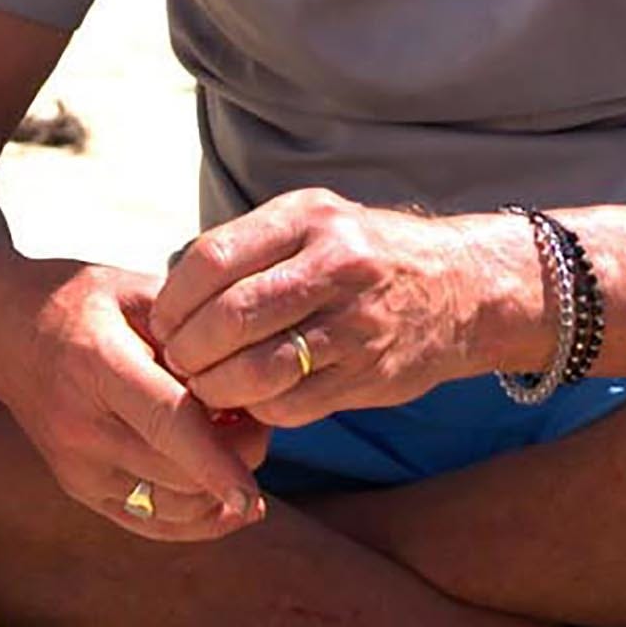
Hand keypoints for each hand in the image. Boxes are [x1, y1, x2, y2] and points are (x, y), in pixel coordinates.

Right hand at [0, 262, 271, 540]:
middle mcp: (81, 426)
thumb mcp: (136, 290)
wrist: (3, 331)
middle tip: (260, 421)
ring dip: (218, 491)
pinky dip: (195, 520)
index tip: (254, 489)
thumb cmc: (79, 302)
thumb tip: (248, 376)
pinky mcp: (78, 488)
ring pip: (168, 508)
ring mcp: (75, 465)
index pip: (167, 423)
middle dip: (235, 460)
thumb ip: (190, 331)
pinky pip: (148, 523)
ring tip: (239, 445)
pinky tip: (225, 500)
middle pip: (175, 474)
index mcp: (97, 365)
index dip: (216, 460)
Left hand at [148, 190, 538, 426]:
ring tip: (207, 384)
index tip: (163, 320)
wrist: (462, 288)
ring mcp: (356, 324)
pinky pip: (289, 406)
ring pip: (255, 371)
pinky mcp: (369, 374)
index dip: (174, 300)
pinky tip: (254, 398)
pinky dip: (258, 408)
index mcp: (308, 218)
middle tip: (178, 360)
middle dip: (187, 350)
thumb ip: (249, 248)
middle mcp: (334, 266)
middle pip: (229, 318)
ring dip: (215, 387)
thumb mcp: (313, 222)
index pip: (212, 260)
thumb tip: (171, 291)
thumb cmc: (365, 256)